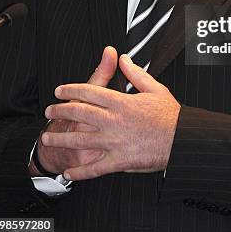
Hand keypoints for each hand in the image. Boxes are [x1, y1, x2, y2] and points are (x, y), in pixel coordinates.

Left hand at [41, 55, 180, 180]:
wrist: (182, 140)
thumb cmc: (170, 116)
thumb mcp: (154, 88)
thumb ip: (135, 73)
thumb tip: (124, 59)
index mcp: (121, 102)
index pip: (90, 92)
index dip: (71, 90)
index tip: (59, 90)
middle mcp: (113, 121)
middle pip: (80, 112)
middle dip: (61, 110)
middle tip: (49, 110)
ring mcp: (114, 142)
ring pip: (81, 139)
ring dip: (62, 138)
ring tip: (48, 137)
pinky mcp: (119, 161)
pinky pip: (94, 168)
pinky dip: (80, 171)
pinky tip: (70, 172)